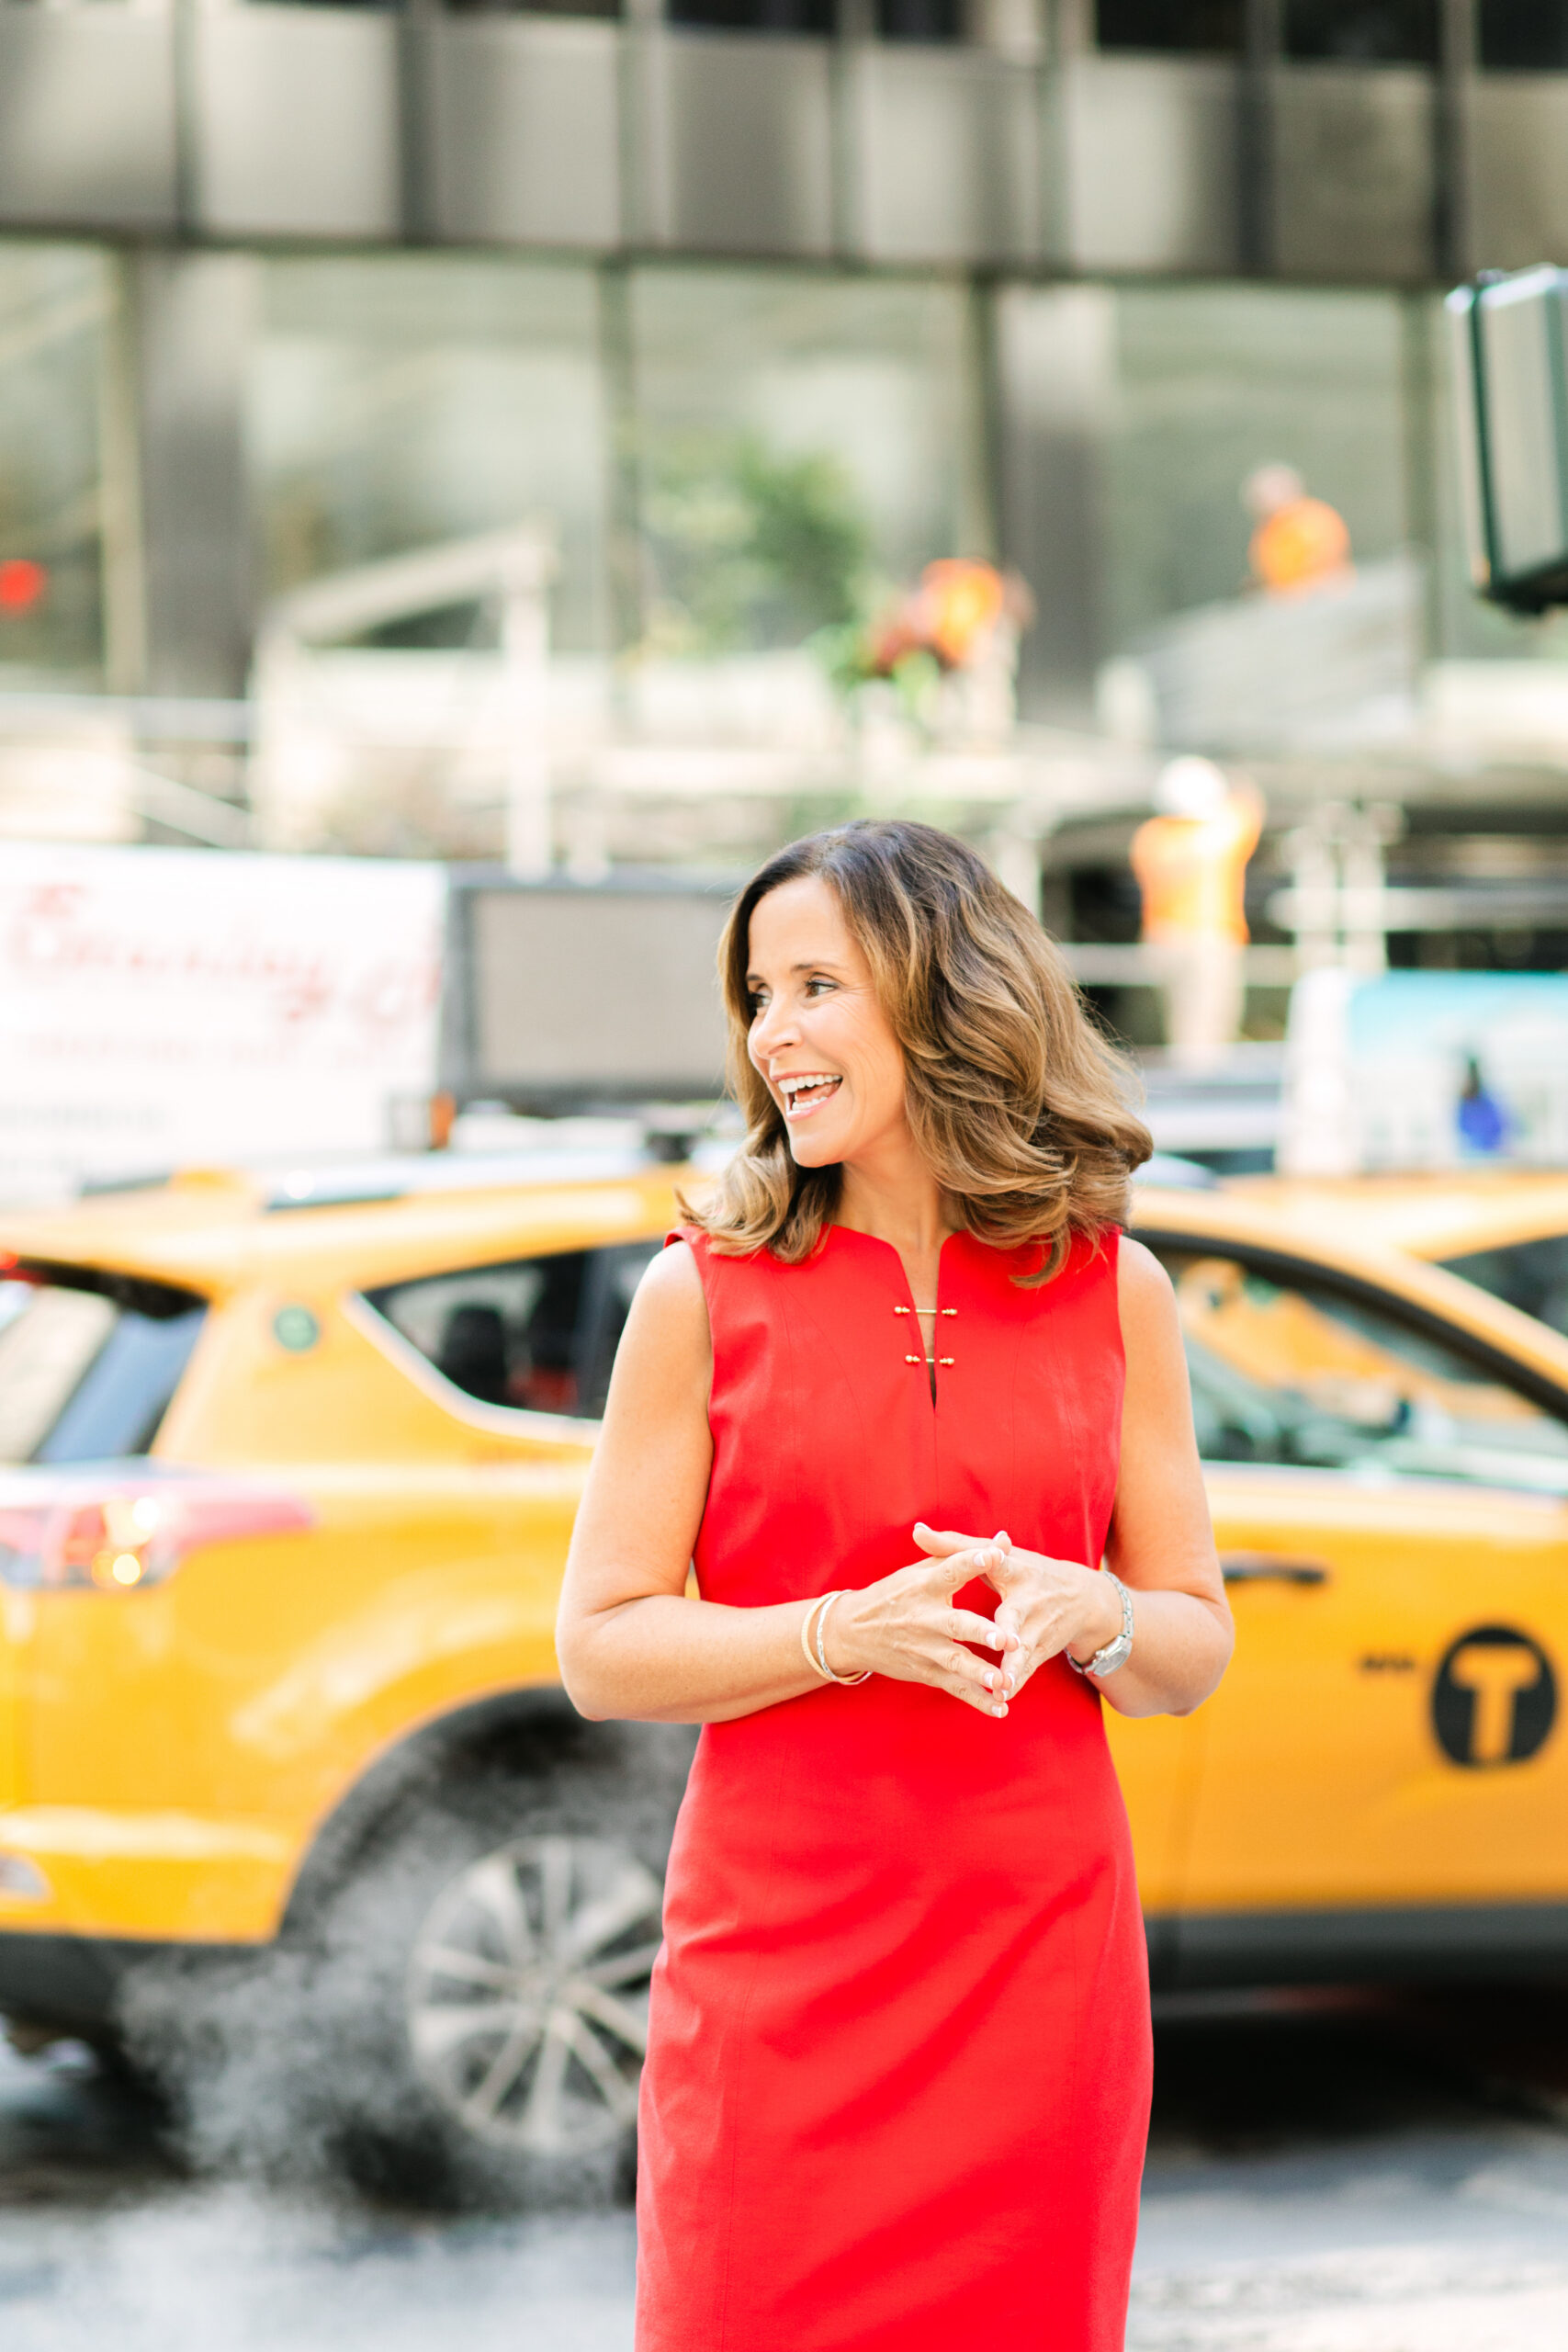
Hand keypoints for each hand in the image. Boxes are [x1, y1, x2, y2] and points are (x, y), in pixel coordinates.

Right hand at [820, 1532, 1013, 1717]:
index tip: (995, 1554)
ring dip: (980, 1673)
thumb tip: (1006, 1538)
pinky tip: (1000, 1708)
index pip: (950, 1570)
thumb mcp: (923, 1570)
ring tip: (1003, 1681)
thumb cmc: (897, 1593)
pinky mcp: (926, 1672)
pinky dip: (977, 1701)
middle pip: (955, 1625)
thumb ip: (964, 1555)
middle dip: (981, 1632)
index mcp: (925, 1585)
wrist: (852, 1631)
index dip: (972, 1561)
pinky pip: (955, 1688)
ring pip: (955, 1662)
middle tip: (1008, 1639)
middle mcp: (924, 1618)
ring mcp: (925, 1648)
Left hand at [911, 1525, 1123, 1699]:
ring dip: (1013, 1668)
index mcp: (1015, 1572)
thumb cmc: (1027, 1573)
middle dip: (1009, 1631)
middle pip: (1016, 1616)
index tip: (991, 1556)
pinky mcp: (1041, 1651)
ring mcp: (1037, 1630)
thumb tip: (917, 1532)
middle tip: (1002, 1641)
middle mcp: (1029, 1602)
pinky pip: (1026, 1670)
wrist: (1081, 1599)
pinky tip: (1000, 1699)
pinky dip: (1015, 1683)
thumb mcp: (998, 1557)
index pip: (1003, 1562)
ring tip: (999, 1685)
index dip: (994, 1557)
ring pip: (1023, 1651)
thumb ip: (954, 1546)